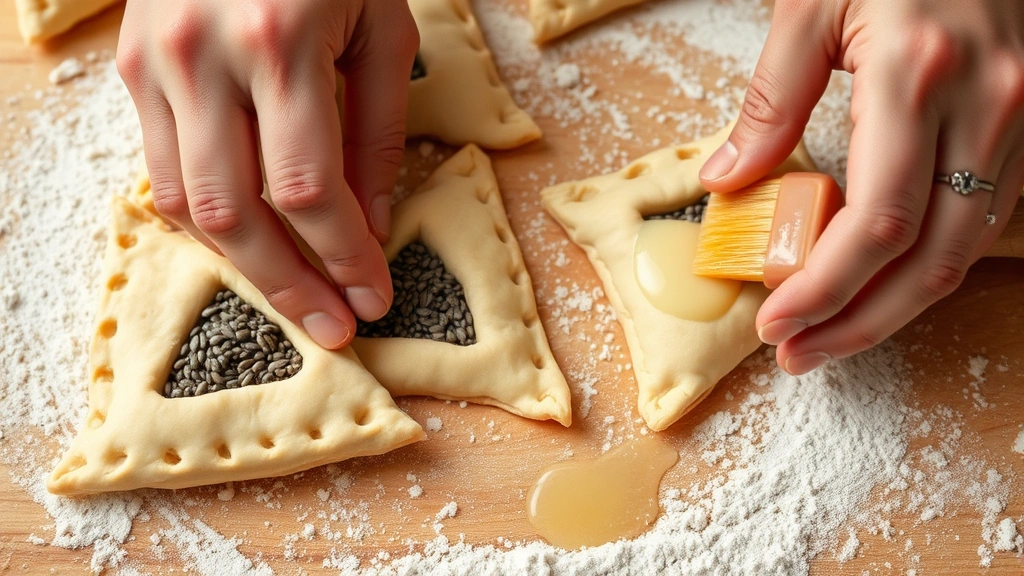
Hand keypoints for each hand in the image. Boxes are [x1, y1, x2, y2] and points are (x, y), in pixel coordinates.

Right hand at [116, 0, 417, 348]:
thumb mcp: (380, 31)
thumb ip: (374, 134)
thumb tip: (367, 226)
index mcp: (278, 43)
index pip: (308, 190)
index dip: (343, 256)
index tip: (372, 296)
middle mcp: (202, 57)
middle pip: (236, 214)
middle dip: (289, 285)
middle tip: (332, 328)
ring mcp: (154, 63)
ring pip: (186, 204)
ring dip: (245, 266)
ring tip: (294, 297)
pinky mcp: (130, 67)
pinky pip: (162, 171)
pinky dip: (207, 220)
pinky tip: (250, 242)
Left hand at [699, 0, 1023, 373]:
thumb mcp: (810, 4)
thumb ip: (769, 99)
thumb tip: (727, 180)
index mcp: (916, 76)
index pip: (878, 223)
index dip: (825, 289)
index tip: (777, 324)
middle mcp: (986, 106)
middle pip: (929, 259)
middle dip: (860, 323)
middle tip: (800, 354)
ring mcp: (1020, 117)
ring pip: (965, 250)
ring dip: (895, 306)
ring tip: (830, 332)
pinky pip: (985, 217)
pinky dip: (929, 263)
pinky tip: (880, 280)